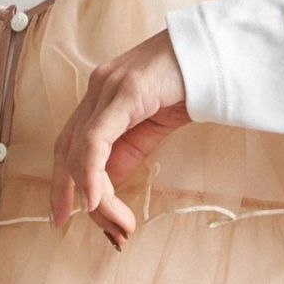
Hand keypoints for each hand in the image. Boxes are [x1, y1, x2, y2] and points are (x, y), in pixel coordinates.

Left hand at [49, 27, 191, 248]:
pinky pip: (97, 140)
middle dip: (68, 195)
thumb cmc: (192, 84)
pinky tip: (96, 201)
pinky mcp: (125, 92)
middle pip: (67, 150)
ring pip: (80, 152)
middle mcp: (97, 89)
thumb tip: (106, 185)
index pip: (70, 144)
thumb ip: (129, 149)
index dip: (63, 182)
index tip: (64, 216)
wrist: (220, 52)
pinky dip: (91, 175)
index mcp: (102, 96)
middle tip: (88, 230)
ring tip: (117, 226)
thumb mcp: (155, 125)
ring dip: (95, 197)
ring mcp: (108, 88)